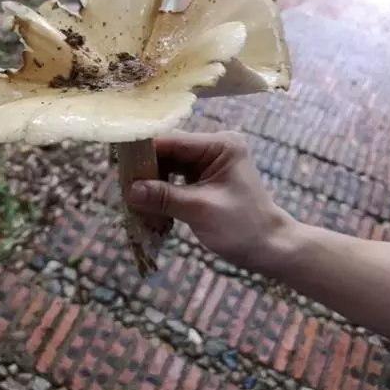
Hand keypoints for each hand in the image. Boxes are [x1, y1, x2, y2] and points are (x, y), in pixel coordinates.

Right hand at [127, 131, 294, 271]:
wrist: (270, 248)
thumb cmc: (242, 227)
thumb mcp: (200, 210)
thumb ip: (164, 197)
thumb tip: (129, 190)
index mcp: (220, 145)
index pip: (173, 142)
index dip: (145, 153)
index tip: (119, 165)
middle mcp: (215, 147)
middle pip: (169, 151)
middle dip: (147, 169)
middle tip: (122, 185)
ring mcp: (210, 162)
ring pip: (170, 165)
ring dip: (152, 180)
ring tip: (130, 195)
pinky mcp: (205, 178)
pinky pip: (176, 178)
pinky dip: (162, 189)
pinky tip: (147, 201)